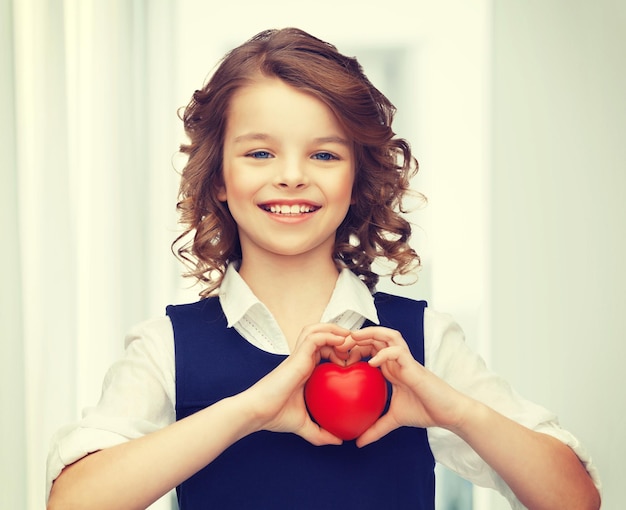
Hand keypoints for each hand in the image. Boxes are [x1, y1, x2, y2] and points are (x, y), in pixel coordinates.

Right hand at [243, 323, 352, 445]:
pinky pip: (315, 337)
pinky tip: (342, 343)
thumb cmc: (275, 416)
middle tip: (355, 347)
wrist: (257, 412)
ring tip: (349, 339)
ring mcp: (298, 355)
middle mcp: (302, 359)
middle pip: (322, 334)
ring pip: (317, 330)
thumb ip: (320, 433)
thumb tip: (340, 440)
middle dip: (340, 334)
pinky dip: (329, 336)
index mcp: (304, 369)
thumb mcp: (304, 425)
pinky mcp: (296, 355)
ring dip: (335, 331)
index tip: (354, 362)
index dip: (340, 350)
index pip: (324, 350)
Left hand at [347, 326, 474, 446]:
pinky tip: (373, 363)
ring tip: (354, 339)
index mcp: (391, 368)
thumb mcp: (394, 420)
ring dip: (371, 334)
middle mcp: (397, 361)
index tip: (338, 357)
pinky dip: (384, 353)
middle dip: (358, 335)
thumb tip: (357, 443)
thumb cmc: (425, 411)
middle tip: (339, 343)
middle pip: (377, 336)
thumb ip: (376, 428)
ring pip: (389, 335)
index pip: (370, 348)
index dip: (354, 347)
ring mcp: (406, 361)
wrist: (448, 414)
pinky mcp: (414, 366)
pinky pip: (398, 352)